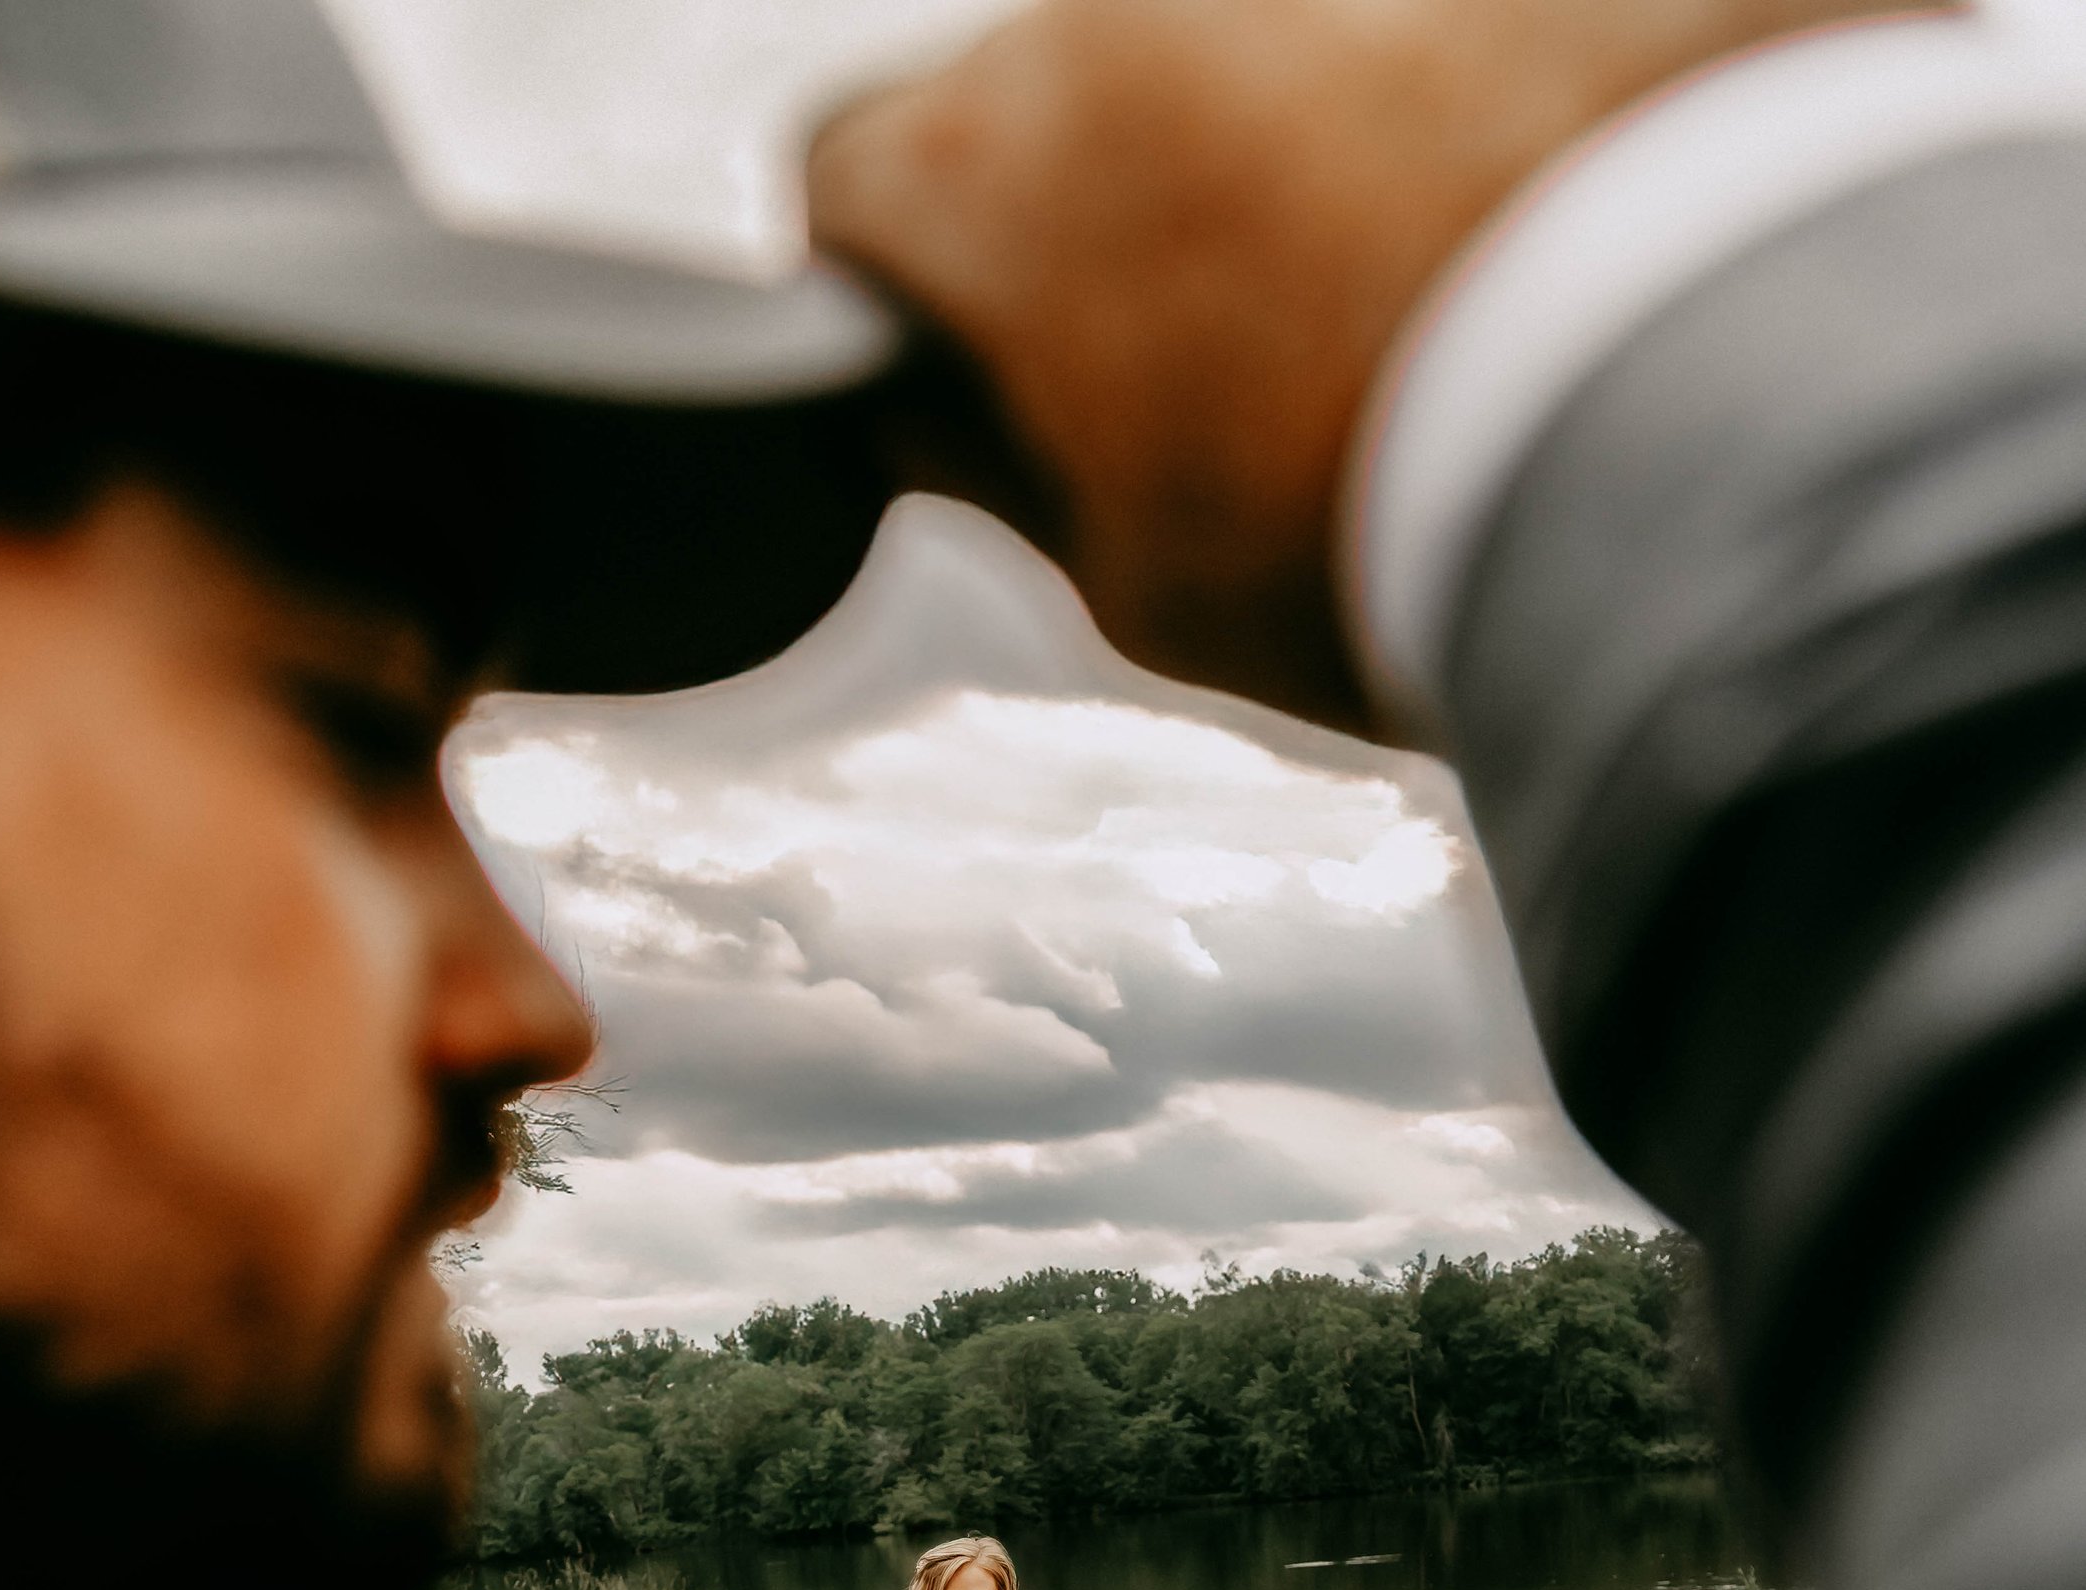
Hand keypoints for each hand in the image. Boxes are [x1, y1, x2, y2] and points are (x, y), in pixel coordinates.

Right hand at [811, 0, 1893, 723]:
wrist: (1693, 401)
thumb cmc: (1377, 524)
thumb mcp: (1140, 581)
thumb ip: (1021, 471)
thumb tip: (965, 422)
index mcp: (984, 172)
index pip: (846, 173)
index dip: (895, 276)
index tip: (959, 356)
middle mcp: (1117, 8)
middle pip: (1058, 97)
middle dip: (1107, 213)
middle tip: (1212, 378)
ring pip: (1234, 56)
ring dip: (1276, 159)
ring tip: (1397, 320)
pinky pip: (1414, 45)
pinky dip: (1434, 123)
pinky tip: (1513, 248)